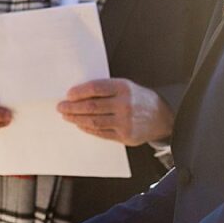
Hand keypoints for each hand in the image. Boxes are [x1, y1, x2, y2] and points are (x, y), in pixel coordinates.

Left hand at [55, 78, 172, 144]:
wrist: (162, 117)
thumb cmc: (139, 99)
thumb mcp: (126, 86)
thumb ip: (106, 89)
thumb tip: (79, 93)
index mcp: (123, 88)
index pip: (95, 88)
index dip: (79, 92)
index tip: (68, 94)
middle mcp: (124, 104)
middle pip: (91, 106)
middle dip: (72, 107)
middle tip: (61, 107)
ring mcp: (125, 122)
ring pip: (94, 121)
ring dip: (76, 119)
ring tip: (67, 116)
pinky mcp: (125, 136)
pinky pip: (100, 133)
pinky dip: (87, 128)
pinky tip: (80, 124)